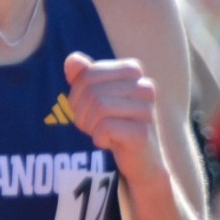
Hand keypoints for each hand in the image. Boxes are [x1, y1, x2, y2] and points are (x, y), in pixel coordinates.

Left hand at [63, 53, 161, 178]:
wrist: (141, 160)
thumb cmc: (115, 123)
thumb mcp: (95, 97)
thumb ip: (83, 76)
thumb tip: (72, 59)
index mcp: (132, 70)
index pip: (88, 74)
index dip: (76, 94)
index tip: (85, 108)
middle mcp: (144, 86)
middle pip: (92, 91)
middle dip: (81, 112)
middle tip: (91, 125)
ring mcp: (146, 109)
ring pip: (99, 108)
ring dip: (89, 126)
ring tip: (99, 133)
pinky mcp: (142, 133)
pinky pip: (105, 128)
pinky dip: (99, 138)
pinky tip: (110, 143)